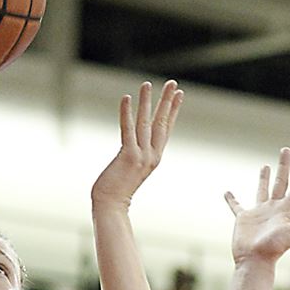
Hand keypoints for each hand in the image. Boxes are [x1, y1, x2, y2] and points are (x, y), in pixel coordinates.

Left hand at [91, 80, 183, 207]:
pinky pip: (127, 130)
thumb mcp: (130, 171)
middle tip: (173, 83)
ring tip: (148, 84)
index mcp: (154, 158)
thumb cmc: (116, 190)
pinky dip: (127, 113)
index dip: (173, 111)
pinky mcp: (127, 157)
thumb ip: (134, 157)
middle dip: (167, 101)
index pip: (166, 129)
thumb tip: (132, 148)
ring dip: (147, 102)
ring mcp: (140, 156)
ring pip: (145, 123)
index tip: (179, 94)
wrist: (110, 206)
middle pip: (162, 123)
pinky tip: (127, 98)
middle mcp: (150, 156)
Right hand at [225, 148, 289, 264]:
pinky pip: (237, 206)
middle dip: (284, 166)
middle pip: (281, 182)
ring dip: (264, 178)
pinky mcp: (244, 219)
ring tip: (265, 166)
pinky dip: (232, 200)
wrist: (255, 260)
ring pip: (262, 190)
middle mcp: (274, 209)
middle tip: (285, 150)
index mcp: (287, 210)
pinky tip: (227, 193)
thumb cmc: (275, 248)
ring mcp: (259, 213)